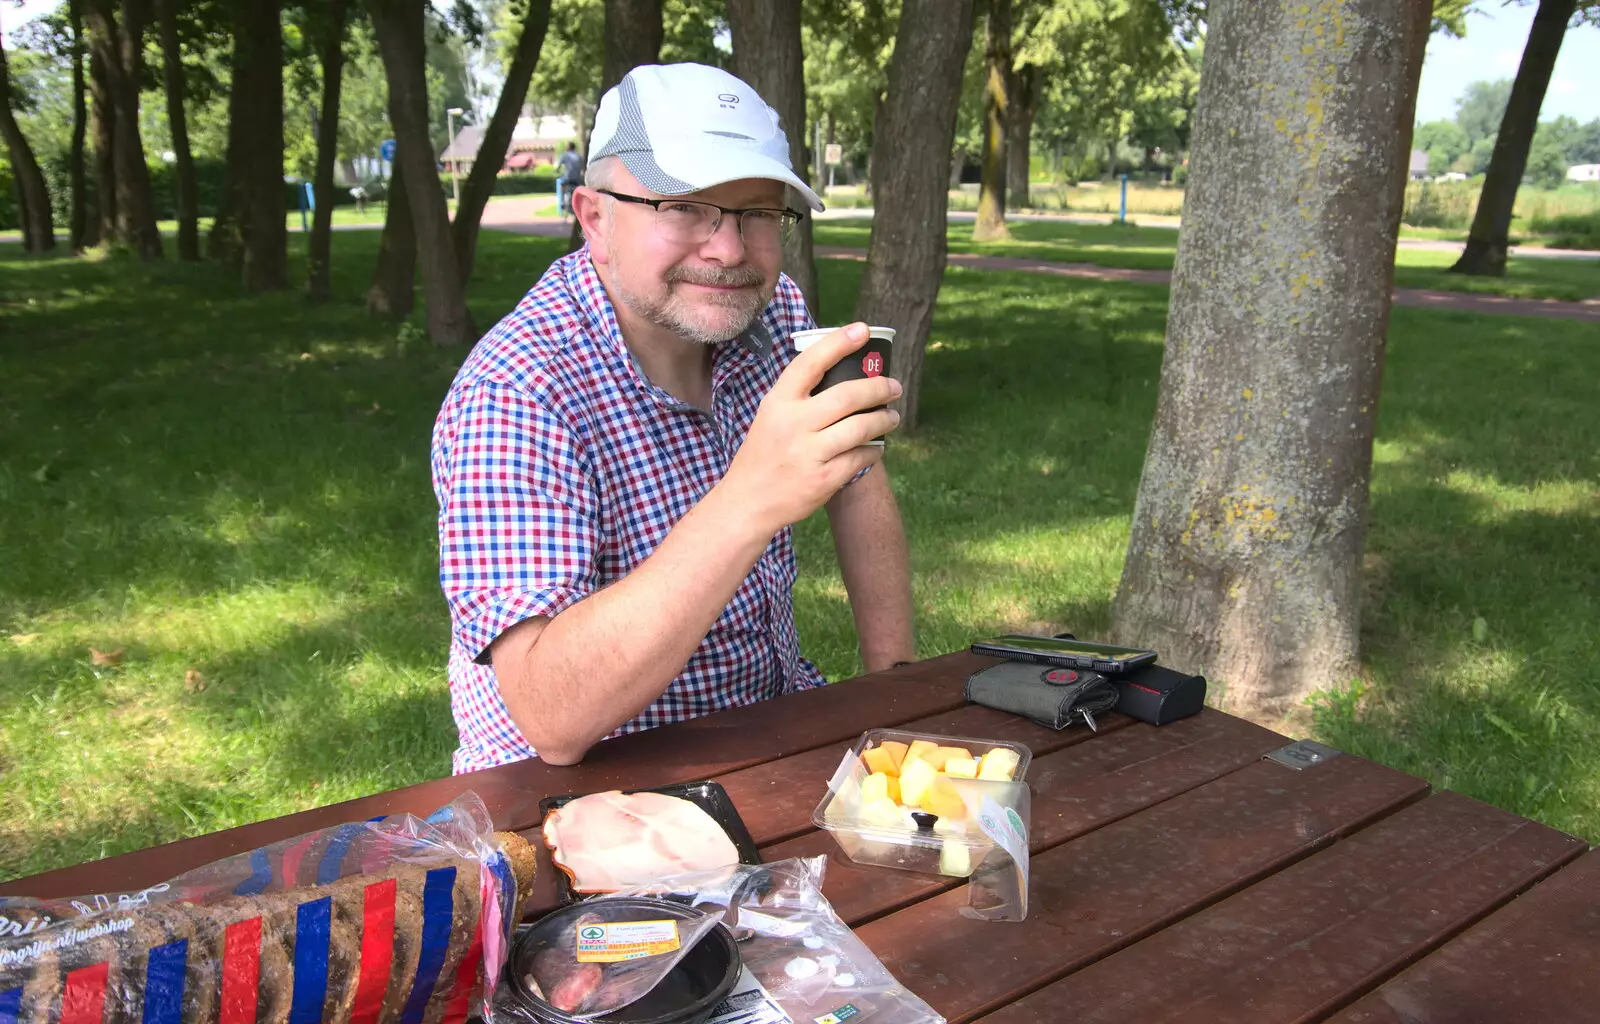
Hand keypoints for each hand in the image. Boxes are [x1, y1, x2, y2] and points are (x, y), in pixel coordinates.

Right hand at [720, 323, 903, 533]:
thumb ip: (799, 397)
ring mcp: (810, 452)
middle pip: (848, 395)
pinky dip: (874, 450)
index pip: (811, 362)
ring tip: (892, 416)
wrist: (748, 501)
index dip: (839, 342)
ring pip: (861, 427)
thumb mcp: (770, 416)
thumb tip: (842, 373)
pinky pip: (861, 457)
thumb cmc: (763, 454)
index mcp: (779, 402)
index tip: (862, 330)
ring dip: (884, 419)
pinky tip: (876, 447)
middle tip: (893, 387)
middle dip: (879, 388)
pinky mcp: (825, 478)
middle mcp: (794, 424)